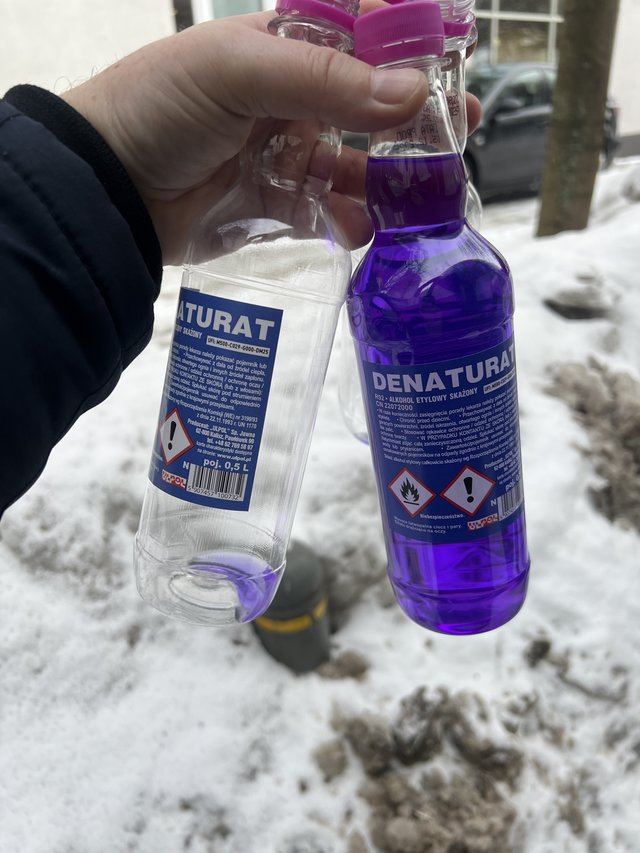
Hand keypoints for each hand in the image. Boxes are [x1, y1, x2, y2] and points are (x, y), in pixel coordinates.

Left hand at [62, 8, 479, 264]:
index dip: (403, 46)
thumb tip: (411, 94)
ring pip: (352, 166)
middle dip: (410, 119)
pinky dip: (348, 223)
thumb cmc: (161, 106)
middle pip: (365, 105)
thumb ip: (326, 81)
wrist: (107, 187)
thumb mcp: (240, 72)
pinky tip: (368, 230)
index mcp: (281, 47)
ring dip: (387, 179)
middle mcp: (288, 99)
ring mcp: (283, 154)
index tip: (447, 62)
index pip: (357, 36)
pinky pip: (325, 213)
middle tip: (457, 131)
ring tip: (427, 194)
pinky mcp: (274, 205)